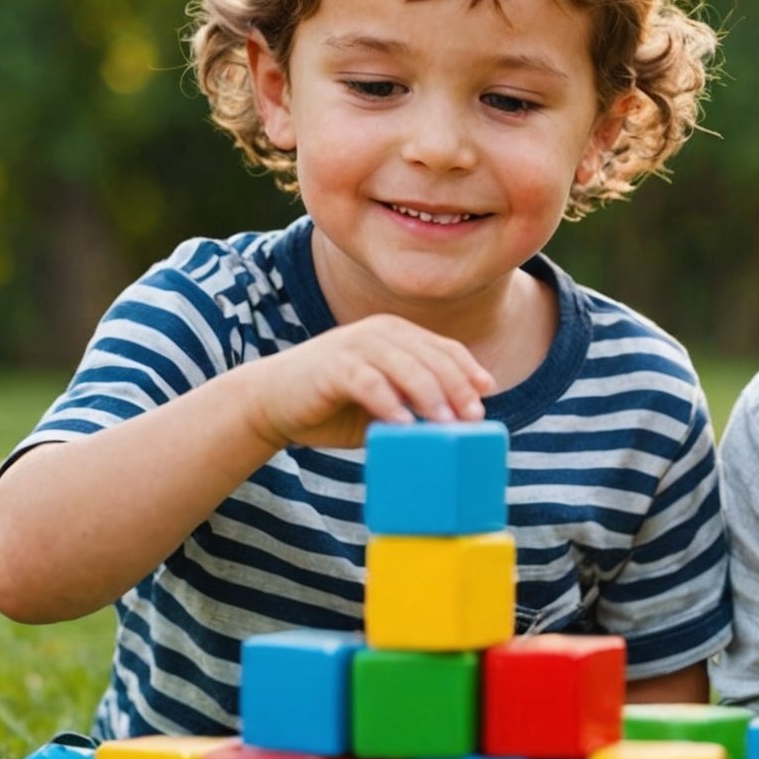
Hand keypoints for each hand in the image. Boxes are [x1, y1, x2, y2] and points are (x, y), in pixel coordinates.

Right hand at [245, 315, 496, 450]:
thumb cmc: (334, 405)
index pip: (444, 348)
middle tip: (472, 417)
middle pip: (431, 356)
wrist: (272, 401)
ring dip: (430, 395)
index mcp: (398, 335)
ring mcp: (356, 345)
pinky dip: (388, 402)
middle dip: (457, 386)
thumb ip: (414, 403)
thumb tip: (458, 426)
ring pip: (405, 366)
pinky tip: (403, 423)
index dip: (467, 370)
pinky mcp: (333, 366)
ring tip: (447, 423)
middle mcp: (381, 332)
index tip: (486, 395)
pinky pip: (368, 382)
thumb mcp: (383, 402)